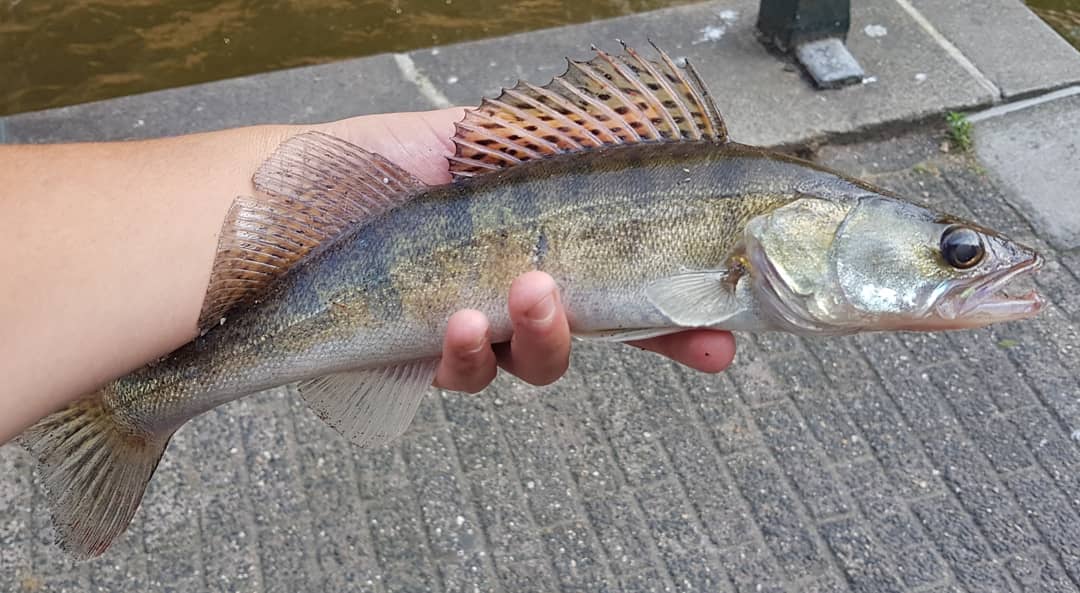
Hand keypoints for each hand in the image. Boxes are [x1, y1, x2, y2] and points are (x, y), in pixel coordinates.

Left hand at [318, 109, 735, 391]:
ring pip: (541, 359)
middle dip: (656, 336)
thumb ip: (559, 137)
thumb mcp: (477, 137)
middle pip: (605, 329)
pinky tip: (452, 321)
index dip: (679, 311)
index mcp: (540, 238)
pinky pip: (467, 373)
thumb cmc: (373, 166)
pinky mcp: (425, 359)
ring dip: (548, 333)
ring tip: (529, 293)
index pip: (628, 276)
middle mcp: (514, 286)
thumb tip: (644, 121)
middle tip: (680, 332)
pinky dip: (467, 353)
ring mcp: (474, 327)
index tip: (724, 336)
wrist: (273, 205)